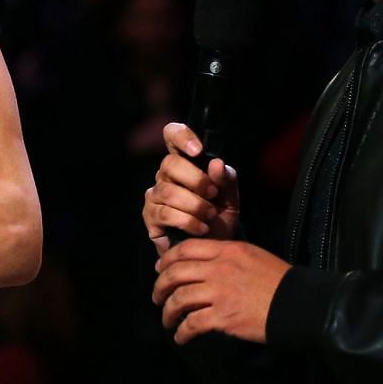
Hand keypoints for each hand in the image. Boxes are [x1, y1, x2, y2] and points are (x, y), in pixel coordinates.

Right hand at [142, 122, 240, 256]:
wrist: (213, 248)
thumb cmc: (219, 218)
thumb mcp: (231, 198)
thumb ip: (226, 179)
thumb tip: (216, 163)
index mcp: (185, 162)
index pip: (172, 135)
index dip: (181, 136)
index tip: (198, 150)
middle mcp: (166, 175)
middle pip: (170, 164)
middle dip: (196, 180)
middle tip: (213, 195)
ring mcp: (155, 195)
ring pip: (169, 191)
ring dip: (195, 205)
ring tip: (209, 216)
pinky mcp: (151, 216)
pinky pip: (165, 213)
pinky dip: (188, 221)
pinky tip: (201, 228)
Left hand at [151, 239, 288, 344]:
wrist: (300, 304)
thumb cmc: (280, 281)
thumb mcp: (254, 257)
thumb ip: (228, 257)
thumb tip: (204, 265)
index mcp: (227, 251)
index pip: (186, 249)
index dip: (167, 259)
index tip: (160, 269)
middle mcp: (219, 269)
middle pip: (175, 273)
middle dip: (160, 286)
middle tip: (157, 297)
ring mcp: (219, 292)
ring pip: (178, 299)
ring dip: (167, 312)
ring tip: (167, 320)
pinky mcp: (223, 316)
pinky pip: (191, 324)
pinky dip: (181, 332)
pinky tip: (180, 337)